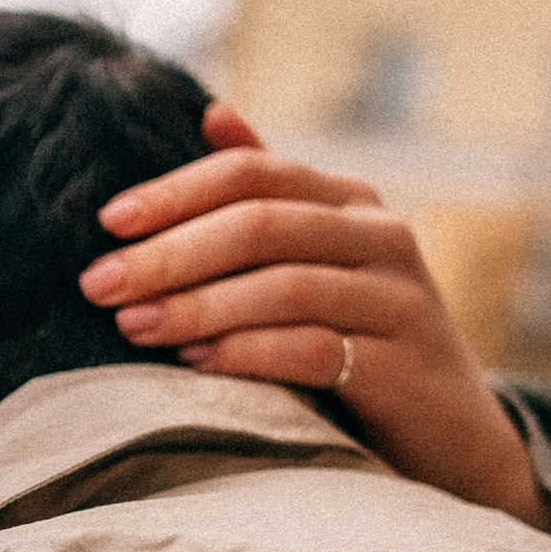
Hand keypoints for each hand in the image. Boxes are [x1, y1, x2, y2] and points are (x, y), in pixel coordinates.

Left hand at [78, 101, 550, 530]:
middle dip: (170, 253)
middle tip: (98, 283)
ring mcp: (400, 300)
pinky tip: (195, 364)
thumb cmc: (361, 344)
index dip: (176, 192)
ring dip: (197, 304)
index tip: (108, 221)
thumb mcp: (318, 263)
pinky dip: (247, 353)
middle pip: (260, 224)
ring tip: (133, 325)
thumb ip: (269, 197)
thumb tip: (213, 112)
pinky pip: (314, 348)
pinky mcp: (404, 366)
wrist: (452, 439)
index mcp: (352, 202)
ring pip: (283, 286)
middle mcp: (384, 237)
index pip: (253, 174)